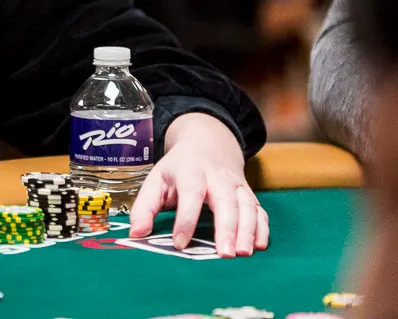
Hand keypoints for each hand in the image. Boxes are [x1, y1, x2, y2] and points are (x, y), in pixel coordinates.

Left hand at [129, 112, 267, 256]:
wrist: (207, 143)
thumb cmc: (179, 168)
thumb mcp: (156, 179)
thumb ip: (144, 206)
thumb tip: (136, 233)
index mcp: (190, 171)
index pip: (190, 194)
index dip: (186, 219)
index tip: (180, 243)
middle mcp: (217, 177)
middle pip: (226, 201)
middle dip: (227, 227)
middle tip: (225, 254)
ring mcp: (236, 185)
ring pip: (247, 206)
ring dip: (248, 230)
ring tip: (243, 254)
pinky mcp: (249, 194)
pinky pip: (260, 211)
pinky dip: (262, 228)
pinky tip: (259, 246)